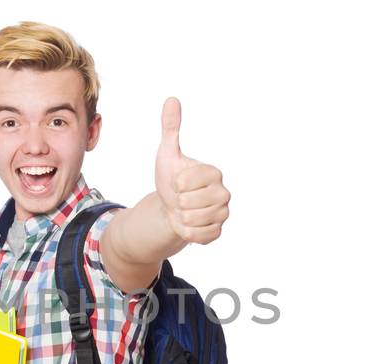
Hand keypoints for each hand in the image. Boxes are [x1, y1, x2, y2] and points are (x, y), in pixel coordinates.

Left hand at [154, 98, 228, 244]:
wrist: (169, 208)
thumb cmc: (170, 179)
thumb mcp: (167, 154)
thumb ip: (170, 128)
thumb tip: (171, 99)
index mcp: (214, 173)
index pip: (186, 182)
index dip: (175, 184)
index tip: (177, 182)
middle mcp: (224, 192)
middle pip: (190, 203)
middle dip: (178, 202)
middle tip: (181, 198)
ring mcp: (223, 213)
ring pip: (193, 220)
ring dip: (182, 217)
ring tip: (184, 210)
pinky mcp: (218, 232)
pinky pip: (199, 236)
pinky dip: (187, 232)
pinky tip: (188, 224)